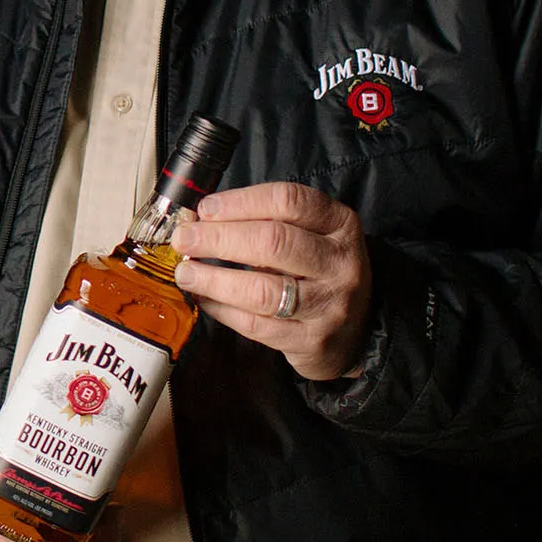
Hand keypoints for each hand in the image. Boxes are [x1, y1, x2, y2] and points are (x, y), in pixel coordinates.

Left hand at [173, 181, 372, 380]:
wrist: (356, 330)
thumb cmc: (319, 271)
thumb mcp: (311, 235)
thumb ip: (265, 221)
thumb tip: (201, 219)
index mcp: (340, 224)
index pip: (289, 201)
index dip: (241, 202)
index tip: (206, 209)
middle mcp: (340, 262)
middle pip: (273, 241)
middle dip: (219, 239)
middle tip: (185, 239)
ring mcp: (329, 305)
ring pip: (262, 289)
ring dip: (214, 279)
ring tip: (186, 272)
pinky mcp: (311, 341)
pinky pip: (256, 325)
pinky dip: (222, 310)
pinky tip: (204, 297)